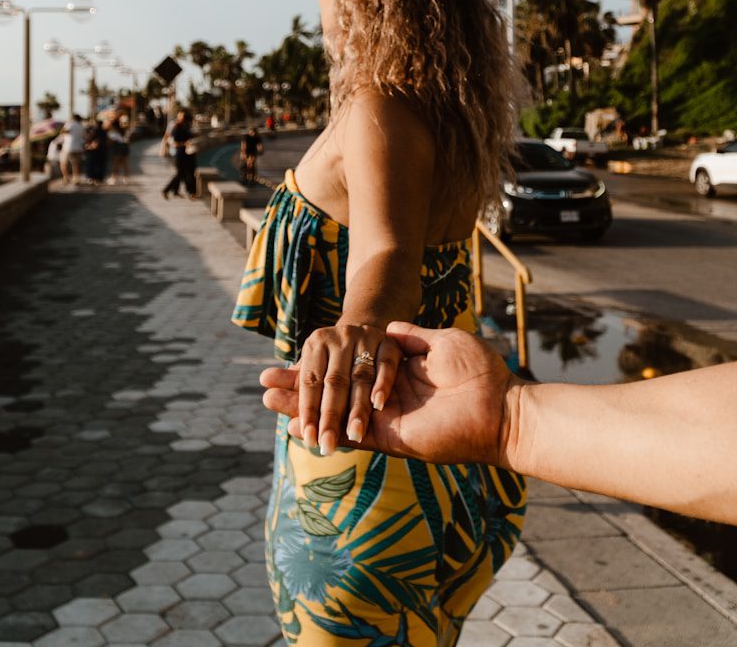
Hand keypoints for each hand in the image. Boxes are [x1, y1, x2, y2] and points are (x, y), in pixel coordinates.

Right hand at [261, 322, 521, 465]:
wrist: (503, 406)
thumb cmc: (480, 372)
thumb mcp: (440, 342)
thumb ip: (409, 338)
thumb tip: (384, 329)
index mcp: (395, 376)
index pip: (347, 371)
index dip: (320, 366)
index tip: (290, 356)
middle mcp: (385, 399)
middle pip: (331, 394)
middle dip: (298, 389)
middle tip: (263, 382)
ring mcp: (386, 420)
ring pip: (332, 415)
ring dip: (300, 410)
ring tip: (267, 401)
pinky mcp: (393, 438)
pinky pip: (351, 435)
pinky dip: (324, 427)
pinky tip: (296, 424)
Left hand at [292, 322, 401, 455]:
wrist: (365, 336)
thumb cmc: (333, 363)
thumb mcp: (314, 372)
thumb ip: (294, 388)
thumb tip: (266, 396)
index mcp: (316, 343)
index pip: (309, 382)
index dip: (308, 411)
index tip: (308, 440)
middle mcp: (340, 336)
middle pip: (335, 382)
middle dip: (330, 417)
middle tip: (326, 447)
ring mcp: (366, 337)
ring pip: (361, 376)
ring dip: (358, 408)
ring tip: (354, 435)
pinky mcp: (388, 341)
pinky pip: (386, 363)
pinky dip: (382, 384)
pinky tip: (378, 405)